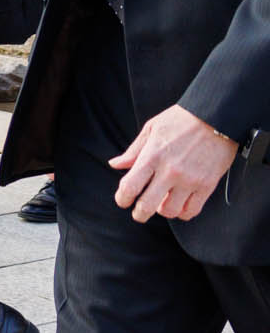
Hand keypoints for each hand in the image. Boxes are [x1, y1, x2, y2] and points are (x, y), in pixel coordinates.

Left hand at [111, 105, 239, 221]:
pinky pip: (192, 210)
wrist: (217, 118)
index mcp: (152, 156)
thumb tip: (115, 164)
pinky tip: (180, 205)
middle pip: (147, 205)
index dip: (122, 199)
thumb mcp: (152, 129)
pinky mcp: (207, 185)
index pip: (130, 186)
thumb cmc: (181, 120)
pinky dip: (183, 213)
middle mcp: (169, 171)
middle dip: (139, 214)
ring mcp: (189, 180)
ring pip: (170, 211)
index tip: (123, 201)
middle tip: (138, 214)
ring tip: (162, 204)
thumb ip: (134, 151)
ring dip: (163, 211)